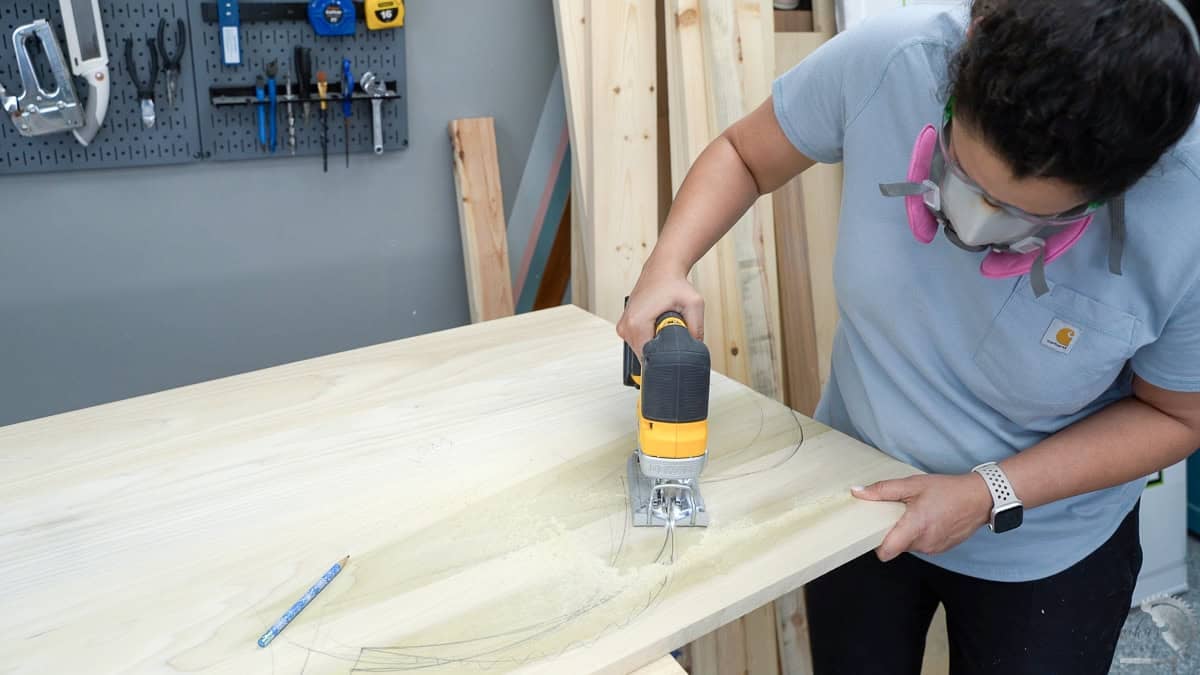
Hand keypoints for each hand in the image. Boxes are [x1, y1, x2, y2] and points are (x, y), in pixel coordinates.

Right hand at [616, 264, 704, 360]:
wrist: (662, 269)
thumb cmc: (674, 284)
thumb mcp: (694, 304)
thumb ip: (697, 329)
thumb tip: (696, 348)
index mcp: (637, 323)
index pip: (648, 357)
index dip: (663, 358)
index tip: (673, 350)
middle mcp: (626, 325)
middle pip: (644, 355)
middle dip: (660, 350)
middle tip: (671, 333)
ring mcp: (623, 325)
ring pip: (640, 349)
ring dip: (654, 344)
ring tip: (664, 326)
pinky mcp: (625, 325)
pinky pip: (637, 341)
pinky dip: (648, 338)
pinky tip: (657, 326)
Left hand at [851, 473, 993, 561]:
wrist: (980, 499)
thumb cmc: (948, 490)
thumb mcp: (913, 484)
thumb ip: (883, 490)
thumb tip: (858, 492)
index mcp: (915, 526)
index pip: (886, 551)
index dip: (876, 544)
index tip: (873, 531)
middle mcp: (924, 542)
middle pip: (895, 546)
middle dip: (892, 532)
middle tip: (897, 512)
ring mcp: (933, 548)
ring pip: (908, 546)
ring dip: (906, 533)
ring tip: (914, 513)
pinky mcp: (940, 549)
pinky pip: (920, 545)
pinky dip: (918, 535)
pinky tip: (926, 519)